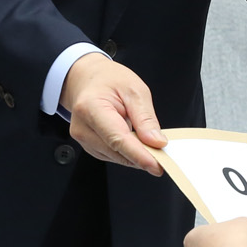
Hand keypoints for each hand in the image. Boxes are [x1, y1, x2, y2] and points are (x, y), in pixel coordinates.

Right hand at [59, 52, 165, 175]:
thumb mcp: (135, 90)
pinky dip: (127, 152)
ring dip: (135, 154)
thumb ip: (145, 118)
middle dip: (142, 156)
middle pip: (117, 151)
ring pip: (116, 157)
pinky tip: (133, 139)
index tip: (157, 166)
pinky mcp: (88, 146)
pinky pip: (113, 155)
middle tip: (164, 155)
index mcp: (91, 108)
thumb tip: (156, 142)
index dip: (139, 155)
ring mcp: (83, 139)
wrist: (87, 79)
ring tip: (145, 137)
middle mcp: (82, 127)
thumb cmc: (109, 80)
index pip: (118, 139)